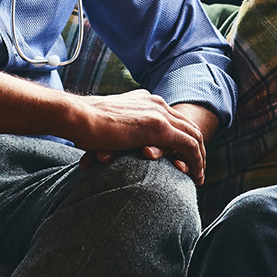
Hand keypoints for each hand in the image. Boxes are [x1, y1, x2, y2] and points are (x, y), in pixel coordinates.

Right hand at [67, 90, 209, 183]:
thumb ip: (120, 130)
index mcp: (145, 100)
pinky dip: (195, 160)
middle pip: (188, 125)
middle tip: (198, 168)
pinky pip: (188, 145)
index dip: (182, 136)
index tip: (183, 155)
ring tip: (199, 176)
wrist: (77, 116)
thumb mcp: (109, 124)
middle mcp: (156, 103)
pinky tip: (195, 175)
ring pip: (194, 135)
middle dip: (197, 147)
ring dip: (200, 157)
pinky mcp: (157, 127)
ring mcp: (158, 114)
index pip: (173, 118)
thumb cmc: (84, 124)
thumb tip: (115, 145)